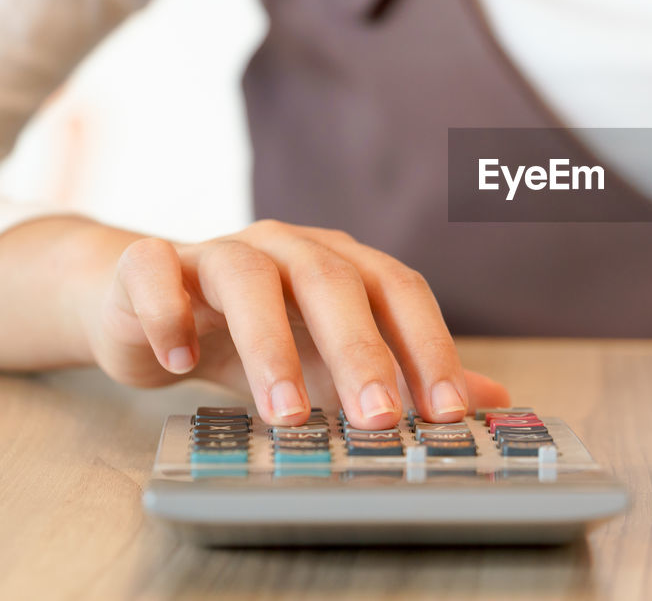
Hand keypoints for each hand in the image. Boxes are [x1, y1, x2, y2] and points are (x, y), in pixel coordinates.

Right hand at [83, 219, 508, 428]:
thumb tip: (490, 400)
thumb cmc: (258, 333)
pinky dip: (168, 313)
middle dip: (361, 352)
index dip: (428, 346)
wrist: (147, 307)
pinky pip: (156, 273)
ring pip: (249, 277)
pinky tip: (179, 361)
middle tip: (379, 418)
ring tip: (286, 414)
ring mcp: (219, 250)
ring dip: (269, 346)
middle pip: (334, 283)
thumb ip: (402, 375)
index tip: (449, 412)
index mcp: (343, 263)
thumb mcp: (332, 358)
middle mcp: (289, 247)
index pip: (400, 292)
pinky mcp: (149, 265)